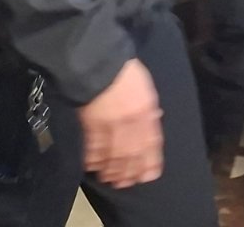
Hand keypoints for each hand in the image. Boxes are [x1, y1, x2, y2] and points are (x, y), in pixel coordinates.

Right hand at [78, 59, 163, 188]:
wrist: (98, 60)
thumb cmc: (124, 69)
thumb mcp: (145, 86)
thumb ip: (148, 106)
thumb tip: (153, 118)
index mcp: (145, 112)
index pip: (151, 144)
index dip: (150, 162)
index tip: (149, 175)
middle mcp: (130, 124)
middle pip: (132, 155)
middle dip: (130, 172)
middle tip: (127, 183)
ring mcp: (109, 126)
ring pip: (112, 156)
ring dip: (112, 170)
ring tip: (111, 180)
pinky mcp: (90, 125)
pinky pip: (93, 147)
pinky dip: (93, 159)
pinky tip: (92, 166)